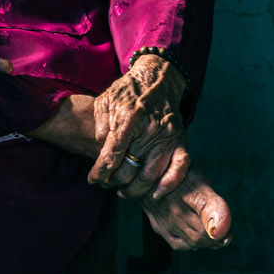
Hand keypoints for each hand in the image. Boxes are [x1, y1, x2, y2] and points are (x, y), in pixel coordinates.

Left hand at [87, 52, 189, 197]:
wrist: (157, 80)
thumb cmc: (127, 92)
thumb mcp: (105, 101)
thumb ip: (100, 125)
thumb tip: (101, 149)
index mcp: (128, 119)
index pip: (112, 155)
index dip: (100, 172)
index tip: (93, 179)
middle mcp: (150, 130)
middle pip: (129, 169)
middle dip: (114, 182)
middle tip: (106, 184)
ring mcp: (167, 137)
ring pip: (150, 175)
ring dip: (135, 189)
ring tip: (124, 191)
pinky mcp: (180, 141)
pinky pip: (179, 169)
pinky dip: (169, 184)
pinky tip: (156, 193)